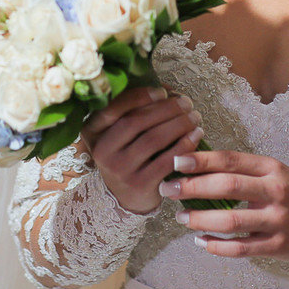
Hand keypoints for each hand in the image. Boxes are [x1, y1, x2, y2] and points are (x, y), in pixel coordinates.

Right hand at [81, 86, 203, 215]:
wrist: (126, 197)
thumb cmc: (128, 155)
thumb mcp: (120, 134)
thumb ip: (137, 110)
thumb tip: (168, 91)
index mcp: (93, 132)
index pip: (113, 108)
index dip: (139, 97)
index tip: (162, 92)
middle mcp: (102, 151)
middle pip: (137, 122)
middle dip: (166, 109)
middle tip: (186, 103)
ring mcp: (120, 170)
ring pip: (153, 139)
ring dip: (178, 124)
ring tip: (194, 117)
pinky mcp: (139, 185)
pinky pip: (166, 161)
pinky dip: (184, 145)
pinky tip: (195, 136)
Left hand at [158, 150, 288, 262]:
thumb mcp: (273, 172)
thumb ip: (242, 169)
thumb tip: (197, 164)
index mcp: (271, 168)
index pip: (231, 160)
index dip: (202, 160)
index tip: (177, 160)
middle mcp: (275, 192)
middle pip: (228, 187)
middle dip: (193, 187)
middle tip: (169, 188)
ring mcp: (277, 220)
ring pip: (231, 221)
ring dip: (200, 219)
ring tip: (180, 217)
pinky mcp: (276, 246)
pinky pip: (240, 248)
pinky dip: (217, 246)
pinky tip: (200, 241)